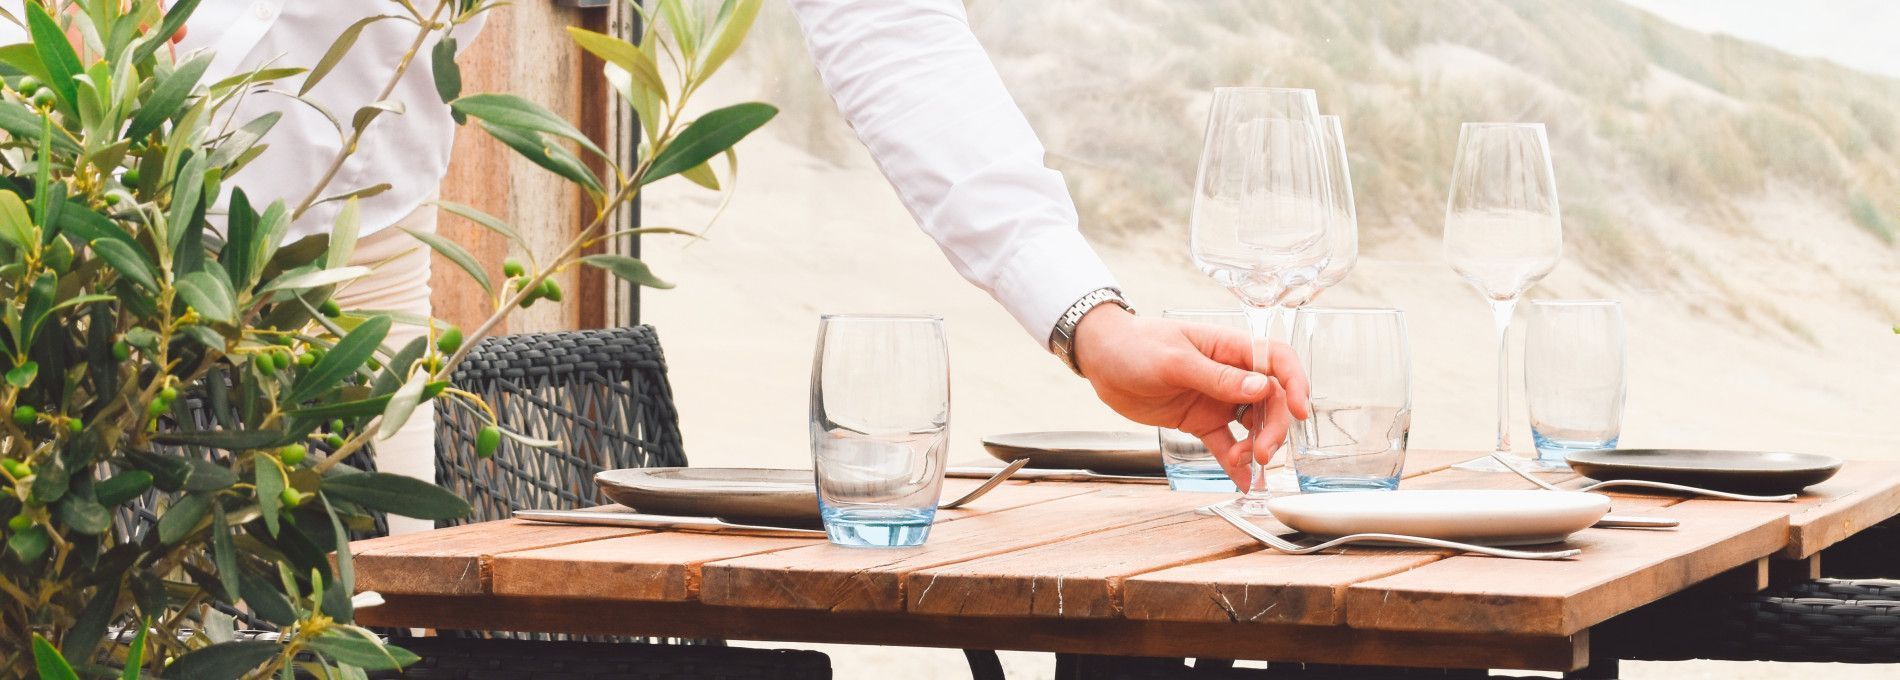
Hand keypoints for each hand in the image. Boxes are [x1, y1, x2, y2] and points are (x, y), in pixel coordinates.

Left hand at [1071, 305, 1308, 487]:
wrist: (1102, 360)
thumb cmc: (1136, 346)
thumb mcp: (1175, 360)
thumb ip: (1218, 377)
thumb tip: (1261, 388)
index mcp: (1230, 348)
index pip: (1277, 361)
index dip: (1295, 383)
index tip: (1298, 411)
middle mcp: (1231, 374)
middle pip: (1270, 401)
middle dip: (1273, 428)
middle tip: (1263, 453)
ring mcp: (1218, 399)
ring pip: (1254, 425)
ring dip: (1256, 446)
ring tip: (1242, 463)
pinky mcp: (1202, 421)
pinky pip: (1227, 443)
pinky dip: (1237, 462)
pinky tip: (1245, 483)